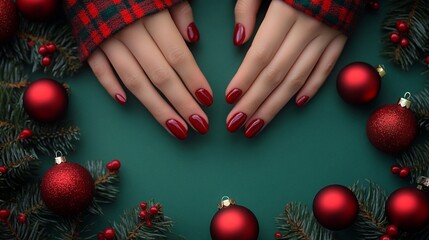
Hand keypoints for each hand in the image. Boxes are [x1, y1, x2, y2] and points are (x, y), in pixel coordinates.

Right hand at [87, 2, 211, 139]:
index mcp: (153, 17)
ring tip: (175, 128)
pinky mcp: (90, 43)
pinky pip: (99, 69)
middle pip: (160, 75)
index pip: (178, 55)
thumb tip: (193, 38)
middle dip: (182, 103)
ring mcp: (107, 40)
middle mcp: (130, 32)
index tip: (208, 101)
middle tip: (200, 126)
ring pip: (134, 80)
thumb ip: (180, 11)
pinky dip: (110, 85)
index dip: (194, 79)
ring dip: (156, 107)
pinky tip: (125, 103)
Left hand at [227, 0, 346, 137]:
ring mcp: (327, 36)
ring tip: (257, 125)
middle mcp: (306, 29)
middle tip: (236, 125)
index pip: (260, 55)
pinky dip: (313, 87)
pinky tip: (297, 105)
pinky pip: (327, 69)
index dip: (244, 79)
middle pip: (276, 74)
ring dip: (276, 105)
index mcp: (284, 13)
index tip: (229, 100)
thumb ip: (246, 8)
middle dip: (254, 102)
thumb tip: (238, 41)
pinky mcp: (341, 38)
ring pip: (298, 78)